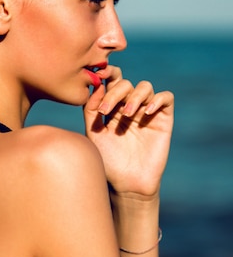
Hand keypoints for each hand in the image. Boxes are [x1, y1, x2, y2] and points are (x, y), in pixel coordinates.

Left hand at [84, 65, 173, 196]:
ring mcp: (147, 112)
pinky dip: (158, 99)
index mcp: (112, 107)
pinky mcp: (163, 120)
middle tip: (106, 110)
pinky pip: (166, 98)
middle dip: (115, 93)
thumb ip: (91, 110)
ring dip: (135, 96)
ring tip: (127, 114)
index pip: (112, 81)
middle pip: (125, 83)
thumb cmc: (108, 160)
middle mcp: (129, 106)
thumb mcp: (94, 133)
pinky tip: (146, 112)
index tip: (98, 75)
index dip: (107, 73)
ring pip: (145, 87)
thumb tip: (96, 85)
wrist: (127, 183)